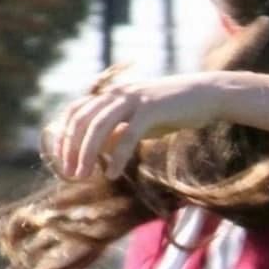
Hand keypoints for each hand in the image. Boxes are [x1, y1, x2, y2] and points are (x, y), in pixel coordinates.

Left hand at [47, 73, 232, 180]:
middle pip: (83, 119)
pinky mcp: (152, 109)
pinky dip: (117, 156)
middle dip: (71, 147)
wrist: (206, 96)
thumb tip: (99, 151)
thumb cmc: (173, 111)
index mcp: (112, 94)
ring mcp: (134, 99)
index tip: (63, 160)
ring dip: (87, 152)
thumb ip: (119, 131)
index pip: (76, 112)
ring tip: (83, 175)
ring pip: (100, 126)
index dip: (65, 135)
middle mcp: (118, 93)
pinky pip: (128, 134)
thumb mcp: (140, 122)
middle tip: (70, 173)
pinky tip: (112, 174)